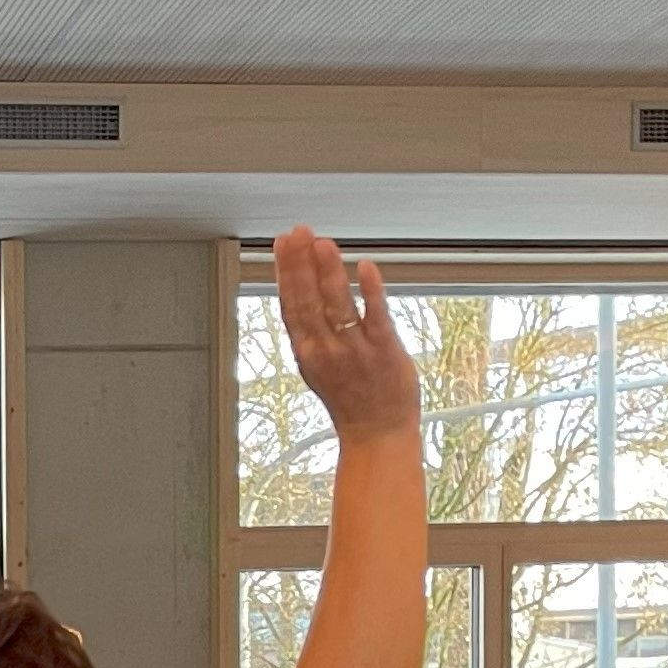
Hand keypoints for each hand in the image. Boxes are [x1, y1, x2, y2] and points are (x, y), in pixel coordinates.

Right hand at [272, 224, 418, 435]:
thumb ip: (313, 331)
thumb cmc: (351, 401)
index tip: (282, 244)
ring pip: (336, 305)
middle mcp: (326, 350)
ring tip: (322, 243)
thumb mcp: (319, 366)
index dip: (285, 273)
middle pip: (307, 300)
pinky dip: (370, 291)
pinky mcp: (384, 351)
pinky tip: (365, 267)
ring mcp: (354, 350)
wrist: (377, 434)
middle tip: (297, 233)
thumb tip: (306, 294)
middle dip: (299, 264)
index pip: (291, 305)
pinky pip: (375, 316)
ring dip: (327, 272)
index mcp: (308, 352)